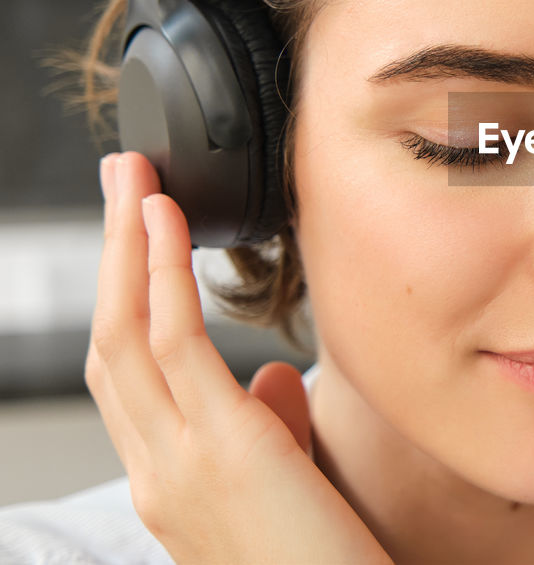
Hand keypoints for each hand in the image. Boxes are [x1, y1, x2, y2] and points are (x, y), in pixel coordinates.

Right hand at [85, 151, 391, 564]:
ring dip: (129, 245)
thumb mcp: (289, 490)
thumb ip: (270, 431)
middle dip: (112, 256)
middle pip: (109, 343)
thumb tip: (272, 375)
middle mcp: (157, 473)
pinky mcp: (218, 451)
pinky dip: (162, 273)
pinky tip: (167, 221)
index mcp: (173, 481)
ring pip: (125, 331)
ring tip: (135, 178)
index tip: (140, 236)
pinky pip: (174, 343)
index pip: (129, 376)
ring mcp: (175, 465)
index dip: (126, 299)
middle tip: (122, 182)